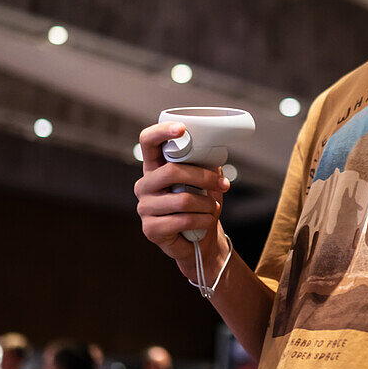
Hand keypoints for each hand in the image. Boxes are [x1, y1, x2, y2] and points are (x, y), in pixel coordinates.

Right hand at [135, 122, 230, 266]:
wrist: (200, 240)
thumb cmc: (200, 205)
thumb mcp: (204, 180)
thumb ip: (205, 162)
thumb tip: (215, 149)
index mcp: (155, 167)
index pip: (148, 142)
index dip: (162, 132)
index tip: (182, 128)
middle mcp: (145, 185)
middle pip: (172, 171)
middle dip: (203, 177)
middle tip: (222, 184)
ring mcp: (145, 207)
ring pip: (182, 199)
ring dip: (206, 204)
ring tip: (213, 208)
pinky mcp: (151, 229)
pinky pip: (182, 220)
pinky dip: (202, 220)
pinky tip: (206, 221)